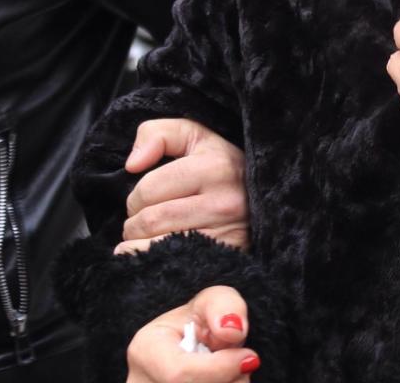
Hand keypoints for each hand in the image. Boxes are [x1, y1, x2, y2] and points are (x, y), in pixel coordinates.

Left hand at [117, 118, 248, 254]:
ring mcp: (227, 234)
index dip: (137, 197)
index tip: (146, 199)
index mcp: (216, 166)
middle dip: (135, 223)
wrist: (267, 199)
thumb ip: (158, 134)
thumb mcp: (195, 137)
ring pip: (157, 246)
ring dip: (140, 245)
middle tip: (145, 221)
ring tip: (150, 237)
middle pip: (151, 221)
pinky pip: (172, 265)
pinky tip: (157, 254)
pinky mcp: (225, 257)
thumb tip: (132, 164)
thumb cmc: (220, 166)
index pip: (148, 190)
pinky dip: (153, 262)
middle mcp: (225, 202)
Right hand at [127, 286, 259, 382]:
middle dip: (229, 380)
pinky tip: (220, 381)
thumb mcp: (213, 301)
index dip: (221, 369)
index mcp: (145, 350)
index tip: (248, 357)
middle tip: (240, 363)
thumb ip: (225, 306)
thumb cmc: (201, 323)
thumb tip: (232, 330)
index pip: (179, 374)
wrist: (193, 346)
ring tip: (228, 372)